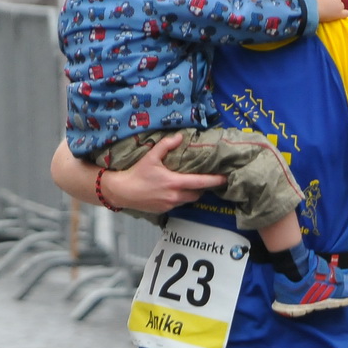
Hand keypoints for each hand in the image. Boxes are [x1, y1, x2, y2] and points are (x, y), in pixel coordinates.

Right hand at [98, 135, 225, 213]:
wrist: (122, 192)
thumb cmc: (137, 173)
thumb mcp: (151, 156)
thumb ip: (166, 145)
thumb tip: (180, 137)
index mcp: (175, 182)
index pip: (201, 182)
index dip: (214, 180)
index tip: (225, 178)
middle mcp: (175, 196)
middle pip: (198, 193)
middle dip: (203, 187)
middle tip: (205, 179)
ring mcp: (170, 204)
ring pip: (189, 200)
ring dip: (192, 193)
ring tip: (191, 184)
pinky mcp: (165, 210)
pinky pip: (179, 204)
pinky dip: (181, 198)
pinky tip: (175, 191)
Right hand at [313, 0, 347, 22]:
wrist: (313, 7)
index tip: (322, 2)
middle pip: (336, 0)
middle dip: (332, 4)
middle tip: (324, 8)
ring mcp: (339, 5)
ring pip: (341, 6)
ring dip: (337, 9)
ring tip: (329, 13)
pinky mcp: (340, 13)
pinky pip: (346, 13)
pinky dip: (343, 14)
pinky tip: (339, 16)